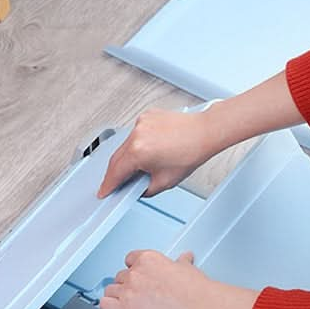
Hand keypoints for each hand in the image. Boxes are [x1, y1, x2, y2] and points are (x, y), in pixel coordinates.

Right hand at [97, 108, 214, 197]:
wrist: (205, 132)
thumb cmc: (191, 152)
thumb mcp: (165, 182)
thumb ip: (144, 189)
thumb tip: (134, 188)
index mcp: (138, 151)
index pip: (116, 172)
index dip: (108, 185)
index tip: (104, 191)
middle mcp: (136, 134)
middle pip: (116, 158)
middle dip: (115, 173)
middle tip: (116, 183)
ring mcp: (140, 123)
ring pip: (124, 146)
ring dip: (127, 158)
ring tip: (139, 167)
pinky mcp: (146, 117)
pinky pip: (135, 134)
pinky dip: (137, 144)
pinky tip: (148, 150)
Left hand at [99, 250, 257, 308]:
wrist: (199, 306)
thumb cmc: (195, 289)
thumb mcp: (187, 268)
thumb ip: (180, 262)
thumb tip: (184, 258)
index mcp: (148, 258)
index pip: (129, 260)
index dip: (133, 270)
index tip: (137, 277)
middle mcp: (135, 272)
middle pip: (120, 276)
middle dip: (127, 285)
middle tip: (137, 294)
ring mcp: (129, 290)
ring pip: (111, 290)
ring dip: (118, 296)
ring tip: (128, 303)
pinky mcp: (126, 308)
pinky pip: (105, 305)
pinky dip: (108, 308)